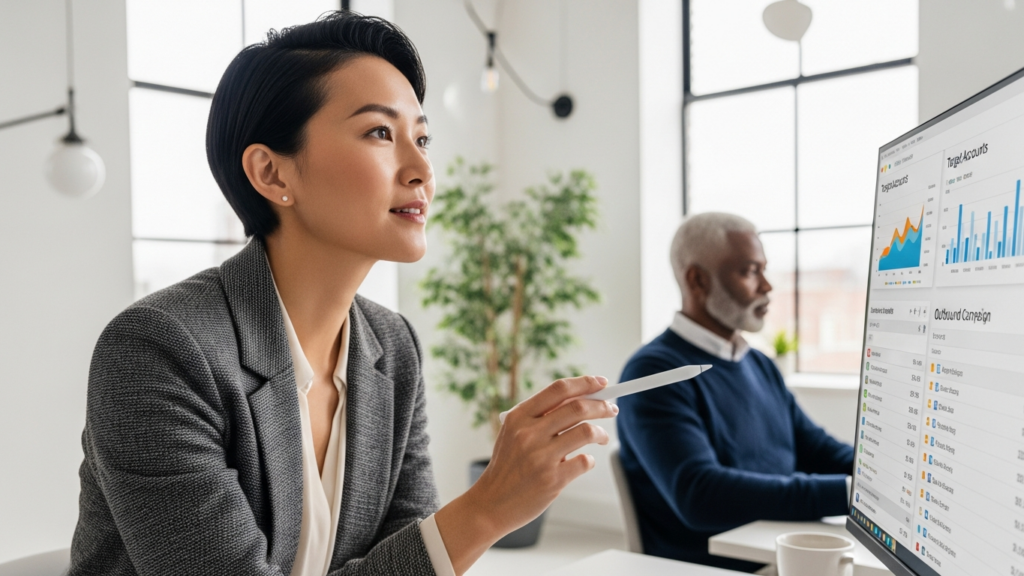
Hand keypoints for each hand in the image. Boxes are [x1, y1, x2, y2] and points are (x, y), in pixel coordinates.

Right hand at [475, 375, 618, 532]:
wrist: (491, 503)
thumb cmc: (507, 466)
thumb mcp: (513, 433)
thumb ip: (540, 416)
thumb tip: (580, 399)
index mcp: (519, 417)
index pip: (558, 390)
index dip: (585, 383)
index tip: (602, 383)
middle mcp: (529, 433)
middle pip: (578, 408)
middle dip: (601, 405)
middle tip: (611, 409)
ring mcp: (542, 457)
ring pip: (586, 432)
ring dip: (601, 433)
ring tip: (602, 438)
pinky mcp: (553, 480)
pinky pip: (585, 461)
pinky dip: (589, 460)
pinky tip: (583, 462)